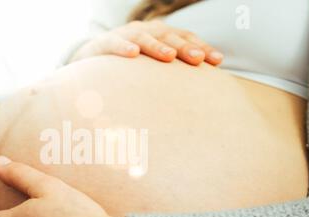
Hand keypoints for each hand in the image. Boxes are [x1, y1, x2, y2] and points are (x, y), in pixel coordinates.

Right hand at [70, 20, 222, 65]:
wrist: (91, 62)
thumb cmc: (129, 69)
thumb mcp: (152, 70)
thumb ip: (172, 76)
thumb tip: (202, 94)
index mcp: (160, 35)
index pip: (185, 38)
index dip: (201, 47)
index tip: (217, 61)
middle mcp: (146, 31)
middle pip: (169, 37)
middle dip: (185, 47)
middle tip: (198, 59)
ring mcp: (125, 35)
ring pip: (144, 37)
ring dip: (157, 46)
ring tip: (170, 57)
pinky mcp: (103, 43)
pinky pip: (114, 43)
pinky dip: (123, 47)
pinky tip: (133, 54)